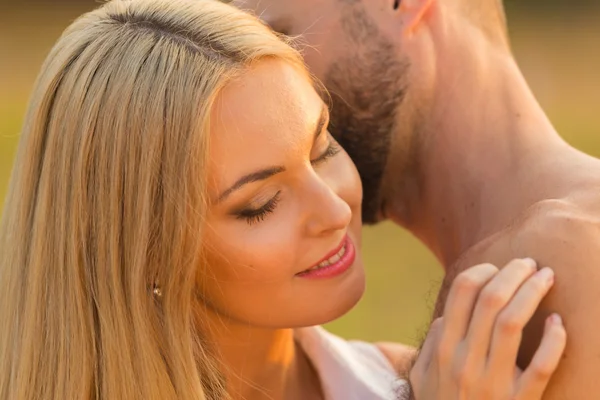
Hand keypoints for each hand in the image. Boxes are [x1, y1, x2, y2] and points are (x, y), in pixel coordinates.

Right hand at [410, 259, 566, 399]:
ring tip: (547, 276)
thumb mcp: (424, 376)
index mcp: (443, 349)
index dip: (481, 271)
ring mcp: (492, 383)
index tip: (495, 267)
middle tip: (528, 261)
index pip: (461, 294)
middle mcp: (465, 361)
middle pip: (490, 300)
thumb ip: (433, 342)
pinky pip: (540, 368)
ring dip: (532, 293)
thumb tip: (449, 315)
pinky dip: (553, 342)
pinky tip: (558, 323)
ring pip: (512, 324)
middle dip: (512, 273)